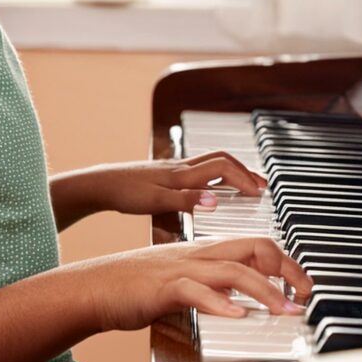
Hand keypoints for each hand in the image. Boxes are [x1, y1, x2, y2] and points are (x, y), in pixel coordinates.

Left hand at [81, 151, 268, 215]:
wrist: (100, 184)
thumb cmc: (125, 193)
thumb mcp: (156, 202)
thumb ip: (187, 201)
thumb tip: (216, 201)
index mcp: (182, 174)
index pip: (223, 168)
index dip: (244, 179)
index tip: (259, 193)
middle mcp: (182, 167)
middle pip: (222, 159)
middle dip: (244, 171)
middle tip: (262, 186)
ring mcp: (175, 168)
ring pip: (211, 162)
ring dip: (232, 170)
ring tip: (245, 185)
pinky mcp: (167, 173)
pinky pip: (200, 168)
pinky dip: (216, 175)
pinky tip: (214, 187)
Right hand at [81, 236, 313, 331]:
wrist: (93, 287)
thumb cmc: (135, 287)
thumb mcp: (181, 282)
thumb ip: (211, 285)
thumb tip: (240, 298)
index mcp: (204, 251)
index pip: (254, 245)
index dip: (284, 261)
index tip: (302, 284)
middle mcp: (198, 254)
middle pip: (253, 249)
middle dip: (286, 269)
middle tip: (307, 294)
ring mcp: (181, 268)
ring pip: (233, 270)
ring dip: (265, 290)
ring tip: (285, 310)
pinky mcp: (163, 288)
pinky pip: (196, 291)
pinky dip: (220, 302)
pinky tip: (238, 315)